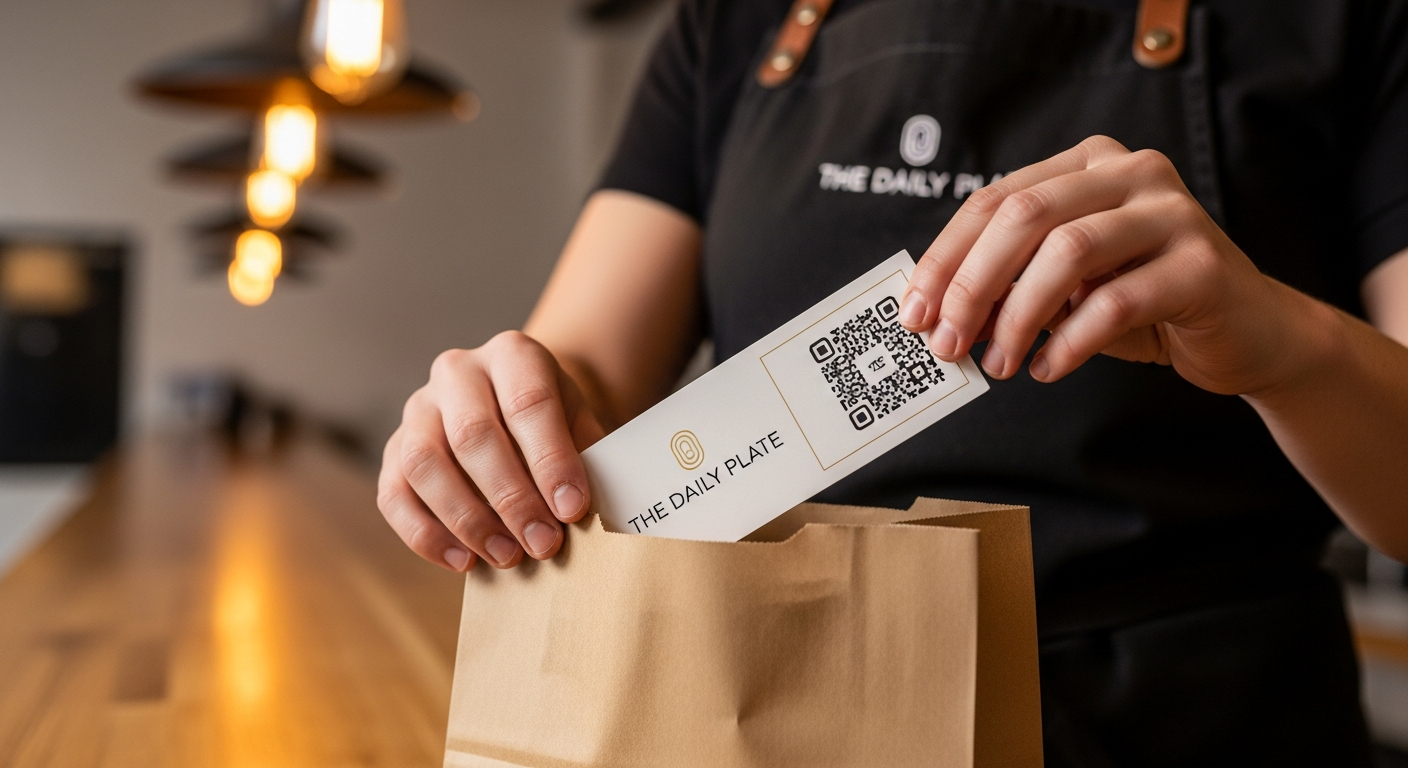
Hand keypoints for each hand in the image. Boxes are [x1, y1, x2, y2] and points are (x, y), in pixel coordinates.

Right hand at [377, 331, 605, 571]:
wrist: (519, 407)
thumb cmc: (555, 422)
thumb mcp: (581, 423)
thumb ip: (587, 459)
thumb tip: (592, 513)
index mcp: (513, 355)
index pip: (528, 403)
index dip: (551, 460)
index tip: (572, 509)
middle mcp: (458, 372)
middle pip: (473, 434)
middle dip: (511, 498)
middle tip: (542, 543)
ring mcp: (419, 408)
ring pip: (424, 463)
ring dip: (466, 519)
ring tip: (506, 556)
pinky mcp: (394, 448)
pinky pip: (394, 493)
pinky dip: (425, 534)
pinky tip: (463, 561)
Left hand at [899, 135, 1323, 397]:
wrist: (1248, 334)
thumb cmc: (1142, 304)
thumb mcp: (1065, 285)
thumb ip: (1010, 281)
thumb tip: (936, 312)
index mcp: (1087, 165)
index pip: (995, 200)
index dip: (946, 258)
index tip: (914, 312)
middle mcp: (1131, 173)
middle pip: (1025, 215)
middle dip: (972, 284)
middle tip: (947, 343)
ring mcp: (1172, 213)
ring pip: (1069, 252)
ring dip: (1018, 315)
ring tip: (998, 363)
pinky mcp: (1202, 265)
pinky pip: (1116, 303)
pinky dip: (1069, 342)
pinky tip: (1047, 368)